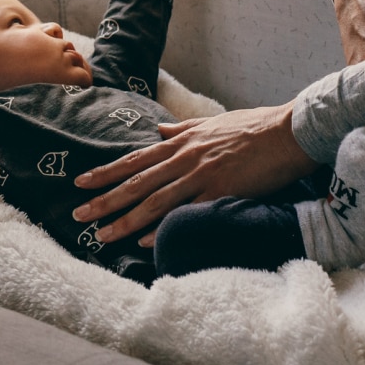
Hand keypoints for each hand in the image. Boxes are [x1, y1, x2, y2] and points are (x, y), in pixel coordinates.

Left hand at [70, 102, 317, 245]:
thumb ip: (183, 130)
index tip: (82, 183)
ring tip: (102, 236)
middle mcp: (185, 158)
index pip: (135, 159)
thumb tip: (160, 131)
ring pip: (154, 201)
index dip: (106, 172)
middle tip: (77, 215)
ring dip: (125, 220)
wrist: (287, 130)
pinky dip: (164, 228)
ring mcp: (202, 175)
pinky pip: (186, 213)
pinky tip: (145, 242)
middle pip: (137, 182)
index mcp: (182, 142)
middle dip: (105, 200)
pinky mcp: (221, 192)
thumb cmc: (252, 126)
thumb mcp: (212, 123)